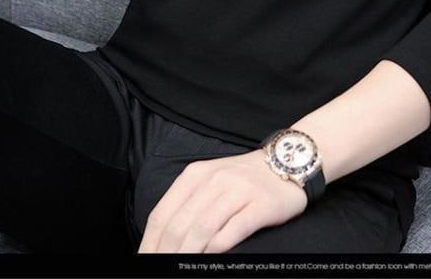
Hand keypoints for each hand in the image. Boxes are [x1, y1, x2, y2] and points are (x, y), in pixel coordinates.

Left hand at [137, 148, 307, 252]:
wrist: (286, 162)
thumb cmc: (243, 179)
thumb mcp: (209, 182)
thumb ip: (187, 205)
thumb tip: (160, 242)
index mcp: (195, 174)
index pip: (162, 214)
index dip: (149, 244)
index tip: (144, 262)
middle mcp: (215, 180)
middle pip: (179, 225)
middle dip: (165, 254)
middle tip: (159, 271)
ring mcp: (238, 191)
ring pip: (202, 229)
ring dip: (187, 255)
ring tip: (180, 269)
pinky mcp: (260, 205)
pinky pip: (233, 230)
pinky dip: (217, 248)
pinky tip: (210, 258)